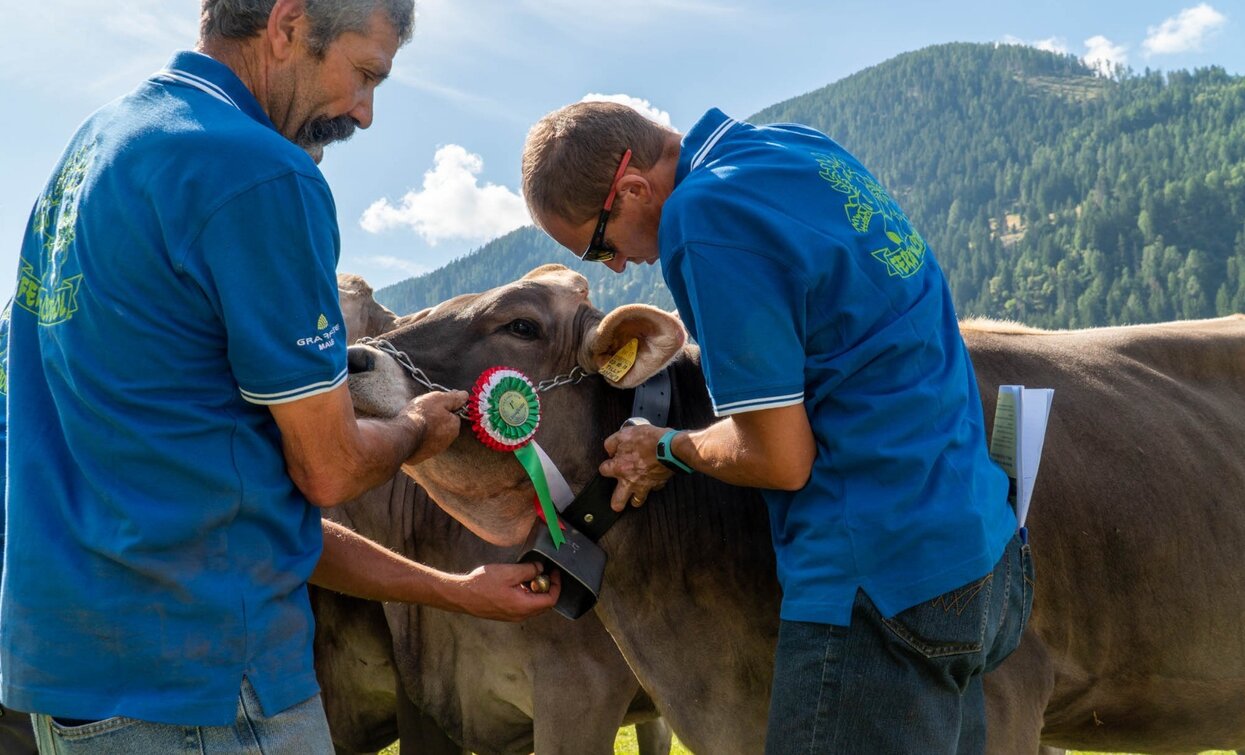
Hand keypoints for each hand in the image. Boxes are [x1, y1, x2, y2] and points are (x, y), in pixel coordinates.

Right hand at [403, 390, 467, 464]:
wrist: (403, 435)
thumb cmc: (421, 415)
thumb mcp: (439, 399)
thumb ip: (454, 398)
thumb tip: (465, 395)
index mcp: (454, 427)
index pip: (453, 415)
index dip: (444, 408)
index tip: (434, 405)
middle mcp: (447, 441)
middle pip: (443, 426)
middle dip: (435, 419)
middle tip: (423, 413)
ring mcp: (434, 450)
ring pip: (433, 436)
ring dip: (427, 430)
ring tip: (415, 422)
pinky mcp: (422, 456)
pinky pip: (423, 444)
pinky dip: (419, 439)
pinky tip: (411, 433)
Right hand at [443, 562, 560, 620]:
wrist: (462, 596)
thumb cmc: (483, 584)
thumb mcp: (509, 572)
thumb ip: (528, 570)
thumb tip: (540, 569)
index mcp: (524, 606)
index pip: (551, 600)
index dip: (556, 585)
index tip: (554, 572)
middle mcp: (520, 615)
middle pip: (544, 605)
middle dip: (547, 588)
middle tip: (543, 573)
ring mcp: (512, 616)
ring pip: (533, 606)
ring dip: (536, 591)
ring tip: (529, 575)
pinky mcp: (505, 614)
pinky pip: (523, 606)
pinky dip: (527, 595)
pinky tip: (518, 583)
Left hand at [600, 423, 672, 511]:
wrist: (670, 448)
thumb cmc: (649, 440)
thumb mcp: (625, 433)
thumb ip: (612, 443)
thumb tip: (609, 450)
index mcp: (619, 467)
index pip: (603, 471)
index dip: (606, 467)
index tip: (610, 464)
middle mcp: (629, 480)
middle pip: (617, 501)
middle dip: (616, 502)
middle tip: (617, 500)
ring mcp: (644, 485)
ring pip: (637, 501)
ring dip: (635, 498)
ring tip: (634, 495)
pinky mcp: (658, 484)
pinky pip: (653, 489)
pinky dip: (652, 486)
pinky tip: (652, 481)